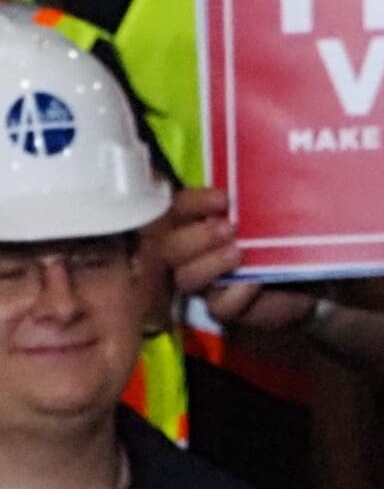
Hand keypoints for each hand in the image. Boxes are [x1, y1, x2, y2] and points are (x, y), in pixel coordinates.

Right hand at [152, 187, 317, 331]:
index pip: (180, 209)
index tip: (223, 199)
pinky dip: (235, 294)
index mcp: (203, 222)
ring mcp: (208, 284)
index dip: (193, 204)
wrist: (317, 274)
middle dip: (195, 237)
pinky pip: (219, 306)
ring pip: (186, 278)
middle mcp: (196, 254)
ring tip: (237, 254)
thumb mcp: (282, 209)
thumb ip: (269, 198)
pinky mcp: (227, 309)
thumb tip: (276, 179)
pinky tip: (253, 283)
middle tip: (228, 228)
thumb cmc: (294, 235)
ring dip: (208, 264)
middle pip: (170, 248)